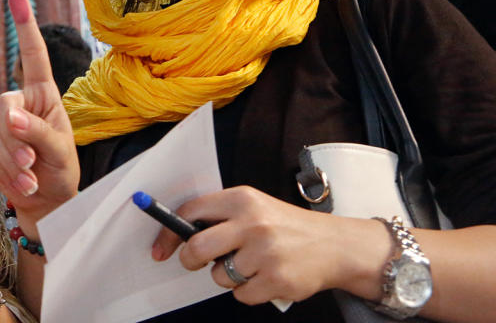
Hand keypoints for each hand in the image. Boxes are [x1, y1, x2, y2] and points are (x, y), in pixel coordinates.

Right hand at [0, 0, 78, 230]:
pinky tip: (21, 185)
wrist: (48, 204)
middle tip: (30, 163)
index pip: (33, 55)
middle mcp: (20, 103)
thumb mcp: (59, 150)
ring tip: (31, 179)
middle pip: (2, 104)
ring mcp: (2, 125)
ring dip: (12, 164)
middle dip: (15, 137)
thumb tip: (8, 118)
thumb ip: (36, 131)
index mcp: (43, 94)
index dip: (25, 26)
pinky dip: (4, 174)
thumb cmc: (62, 170)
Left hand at [150, 186, 389, 304]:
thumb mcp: (254, 207)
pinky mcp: (276, 279)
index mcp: (241, 199)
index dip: (169, 233)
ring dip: (228, 276)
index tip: (160, 249)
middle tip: (197, 262)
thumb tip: (179, 235)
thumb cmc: (286, 226)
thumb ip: (221, 216)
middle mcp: (252, 223)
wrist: (335, 245)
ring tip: (250, 265)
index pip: (190, 213)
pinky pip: (240, 295)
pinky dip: (248, 292)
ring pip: (219, 276)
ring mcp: (265, 252)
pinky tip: (264, 277)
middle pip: (197, 247)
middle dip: (190, 260)